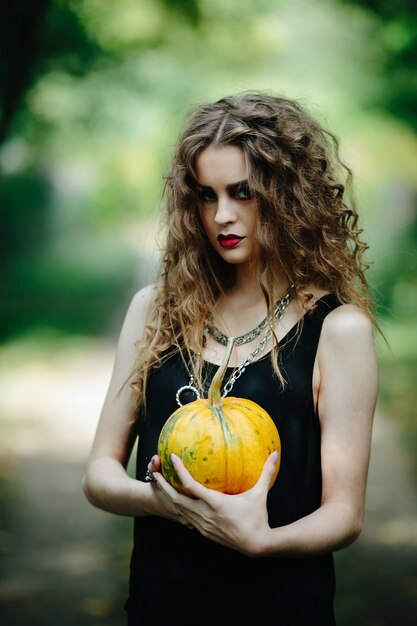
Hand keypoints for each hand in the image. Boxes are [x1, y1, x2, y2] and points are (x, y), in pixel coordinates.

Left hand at [152, 451, 278, 555]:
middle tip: (154, 472)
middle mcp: (205, 515)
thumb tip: (275, 453)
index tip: (172, 458)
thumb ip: (266, 472)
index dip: (179, 471)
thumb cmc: (258, 517)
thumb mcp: (260, 493)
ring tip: (159, 485)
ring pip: (178, 511)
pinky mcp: (204, 532)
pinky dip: (178, 509)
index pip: (190, 485)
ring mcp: (203, 525)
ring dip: (168, 497)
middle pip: (176, 499)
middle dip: (163, 486)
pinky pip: (186, 519)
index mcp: (215, 503)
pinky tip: (175, 501)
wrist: (256, 545)